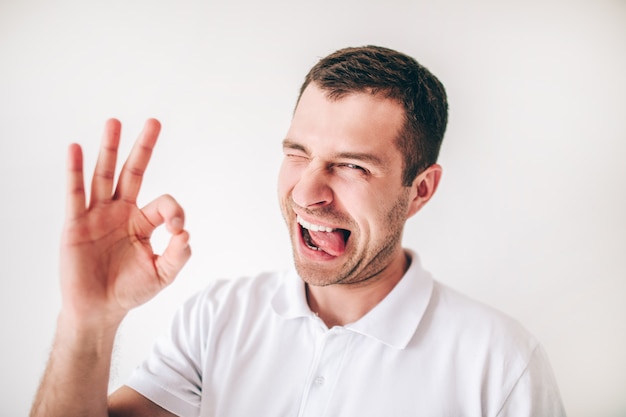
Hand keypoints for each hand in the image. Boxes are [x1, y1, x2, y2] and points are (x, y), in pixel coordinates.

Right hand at [60, 118, 190, 326]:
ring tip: (114, 122)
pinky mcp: (76, 224)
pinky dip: (75, 171)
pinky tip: (75, 149)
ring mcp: (98, 216)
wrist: (98, 309)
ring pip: (105, 175)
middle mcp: (121, 213)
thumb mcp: (162, 274)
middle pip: (134, 172)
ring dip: (109, 149)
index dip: (175, 211)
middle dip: (143, 148)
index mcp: (143, 223)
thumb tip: (186, 233)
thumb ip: (178, 255)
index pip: (164, 203)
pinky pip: (75, 193)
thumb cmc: (130, 290)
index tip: (177, 228)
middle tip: (154, 121)